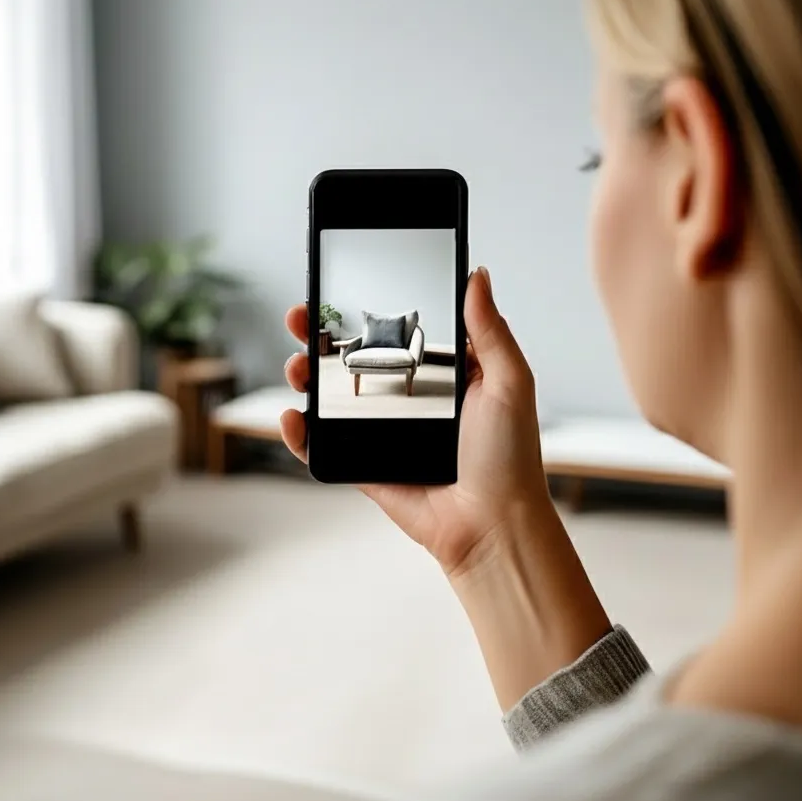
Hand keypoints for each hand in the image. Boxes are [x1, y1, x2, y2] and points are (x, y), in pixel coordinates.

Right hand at [281, 267, 554, 577]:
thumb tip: (477, 274)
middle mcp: (409, 397)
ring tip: (297, 366)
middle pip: (353, 358)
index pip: (396, 330)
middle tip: (301, 318)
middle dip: (320, 336)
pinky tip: (292, 417)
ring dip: (305, 377)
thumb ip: (490, 329)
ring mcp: (384, 431)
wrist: (492, 525)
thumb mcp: (509, 381)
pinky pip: (324, 446)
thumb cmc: (509, 458)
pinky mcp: (366, 465)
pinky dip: (300, 433)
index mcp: (442, 372)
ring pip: (332, 397)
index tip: (339, 287)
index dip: (366, 308)